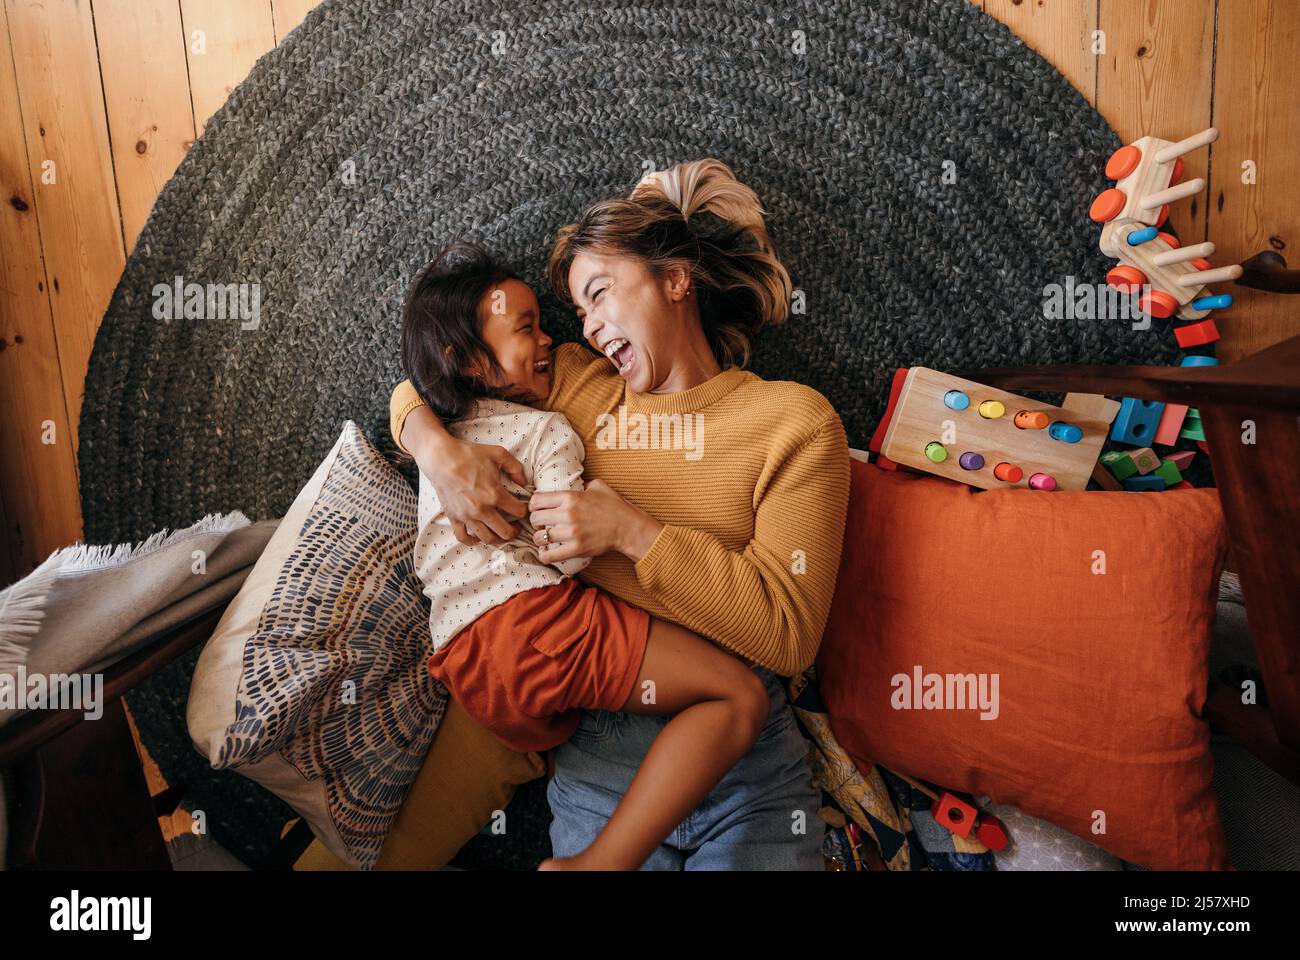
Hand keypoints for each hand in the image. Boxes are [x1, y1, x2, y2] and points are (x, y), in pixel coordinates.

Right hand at [411, 429, 527, 545]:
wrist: (441, 458)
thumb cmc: (469, 454)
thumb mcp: (498, 454)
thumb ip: (516, 467)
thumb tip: (524, 482)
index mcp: (495, 494)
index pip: (519, 512)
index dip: (524, 511)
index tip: (523, 509)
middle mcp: (482, 509)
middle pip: (505, 532)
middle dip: (515, 531)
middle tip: (516, 526)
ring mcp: (467, 516)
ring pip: (487, 539)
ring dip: (498, 539)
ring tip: (501, 532)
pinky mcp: (454, 517)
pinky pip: (463, 538)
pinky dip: (472, 541)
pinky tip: (478, 538)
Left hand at [529, 479, 662, 563]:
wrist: (628, 527)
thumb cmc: (614, 506)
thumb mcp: (597, 486)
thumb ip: (582, 484)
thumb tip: (574, 484)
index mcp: (570, 497)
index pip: (537, 500)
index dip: (534, 505)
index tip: (537, 509)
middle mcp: (568, 514)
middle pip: (535, 519)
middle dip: (535, 522)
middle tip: (541, 525)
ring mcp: (571, 532)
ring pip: (539, 537)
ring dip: (539, 539)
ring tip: (544, 539)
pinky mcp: (576, 548)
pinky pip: (550, 555)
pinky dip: (544, 555)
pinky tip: (546, 553)